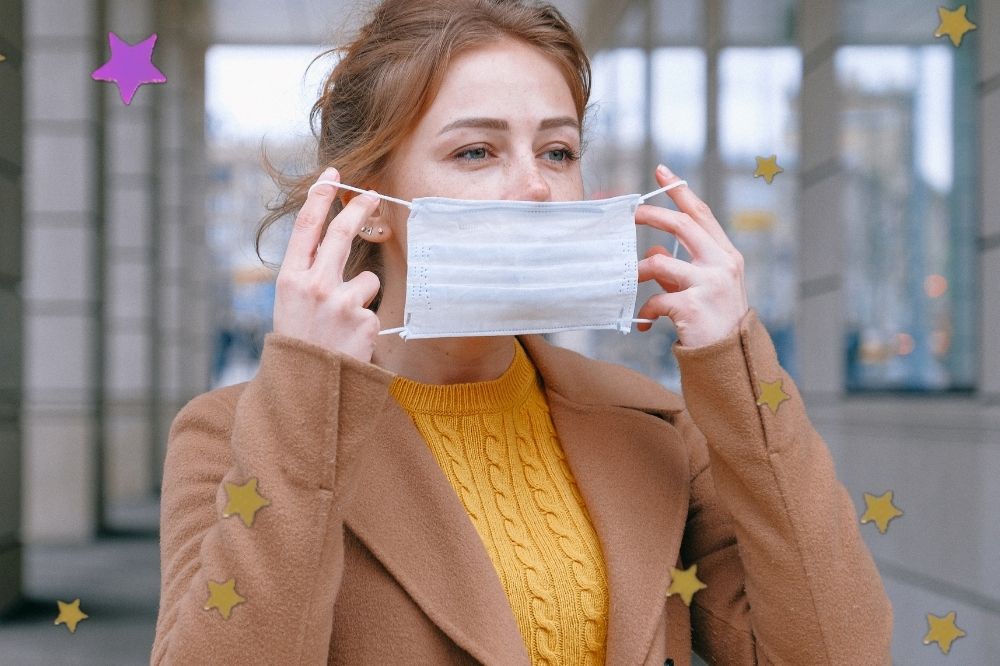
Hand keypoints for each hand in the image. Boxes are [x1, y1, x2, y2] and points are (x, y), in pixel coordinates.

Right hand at [273, 167, 382, 362]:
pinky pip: (373, 310)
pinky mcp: (364, 321)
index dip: (320, 198)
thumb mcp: (291, 307)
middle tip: (373, 193)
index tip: (333, 176)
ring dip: (361, 299)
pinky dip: (366, 324)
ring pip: (367, 280)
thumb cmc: (299, 345)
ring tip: (342, 327)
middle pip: (343, 235)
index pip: (306, 228)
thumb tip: (336, 242)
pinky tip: (351, 342)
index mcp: (290, 279)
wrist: (305, 390)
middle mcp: (314, 285)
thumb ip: (309, 275)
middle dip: (360, 209)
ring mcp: (340, 302)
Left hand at [634, 165, 749, 347]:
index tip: (662, 172)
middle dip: (651, 215)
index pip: (702, 214)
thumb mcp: (703, 289)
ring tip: (630, 281)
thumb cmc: (715, 323)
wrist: (731, 361)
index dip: (680, 192)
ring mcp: (709, 284)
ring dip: (638, 271)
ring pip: (659, 263)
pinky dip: (646, 310)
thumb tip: (655, 255)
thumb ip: (681, 269)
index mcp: (726, 255)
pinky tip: (646, 323)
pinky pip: (656, 299)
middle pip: (681, 225)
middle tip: (629, 215)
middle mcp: (722, 264)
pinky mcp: (693, 306)